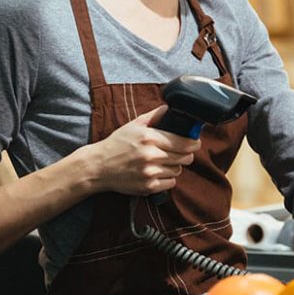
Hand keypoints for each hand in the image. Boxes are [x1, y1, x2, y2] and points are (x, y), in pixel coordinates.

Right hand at [85, 105, 200, 196]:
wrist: (98, 166)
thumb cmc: (117, 143)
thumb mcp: (134, 125)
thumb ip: (155, 115)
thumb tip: (171, 107)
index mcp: (150, 137)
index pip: (183, 142)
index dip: (194, 142)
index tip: (195, 141)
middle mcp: (151, 155)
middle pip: (185, 157)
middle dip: (186, 154)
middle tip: (181, 151)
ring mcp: (150, 172)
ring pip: (178, 170)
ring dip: (175, 166)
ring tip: (164, 161)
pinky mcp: (148, 187)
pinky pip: (170, 183)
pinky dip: (168, 178)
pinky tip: (158, 172)